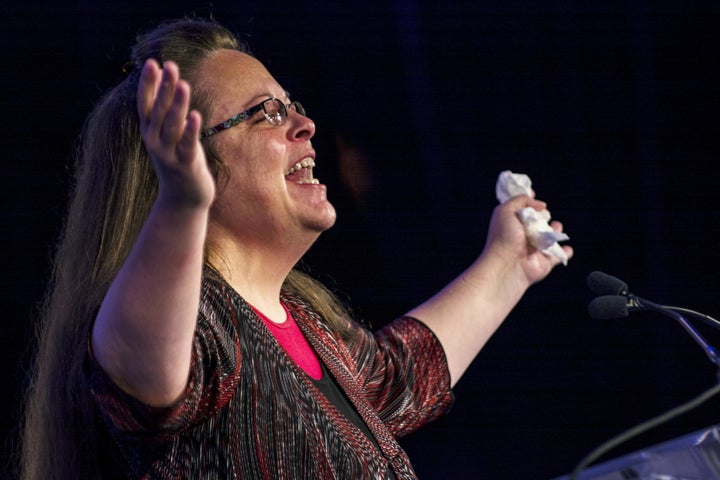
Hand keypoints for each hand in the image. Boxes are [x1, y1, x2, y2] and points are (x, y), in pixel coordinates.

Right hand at [137, 59, 214, 209]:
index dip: (148, 83)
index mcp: (150, 133)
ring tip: (183, 83)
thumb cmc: (178, 164)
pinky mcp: (186, 165)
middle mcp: (155, 142)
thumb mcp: (169, 139)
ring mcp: (169, 154)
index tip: (152, 62)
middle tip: (170, 65)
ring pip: (173, 125)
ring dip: (177, 104)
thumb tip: (172, 87)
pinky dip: (190, 129)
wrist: (182, 201)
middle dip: (165, 87)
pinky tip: (195, 114)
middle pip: (159, 110)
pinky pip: (188, 144)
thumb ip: (168, 116)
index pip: (146, 104)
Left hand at [482, 194, 572, 285]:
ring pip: (551, 235)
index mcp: (512, 223)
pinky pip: (559, 255)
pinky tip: (566, 248)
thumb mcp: (506, 210)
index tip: (533, 192)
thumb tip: (542, 205)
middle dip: (543, 215)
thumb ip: (522, 200)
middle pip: (539, 220)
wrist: (508, 265)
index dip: (528, 201)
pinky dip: (565, 251)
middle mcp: (523, 234)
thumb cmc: (503, 238)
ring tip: (553, 228)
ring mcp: (535, 247)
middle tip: (541, 216)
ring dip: (556, 229)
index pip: (521, 208)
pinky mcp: (545, 261)